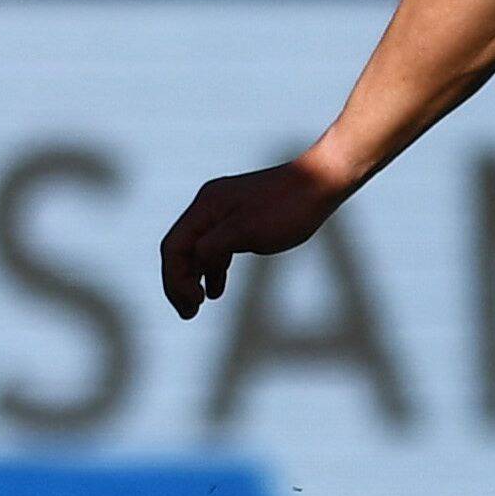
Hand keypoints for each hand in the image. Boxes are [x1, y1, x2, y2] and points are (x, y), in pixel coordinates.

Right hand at [160, 157, 345, 318]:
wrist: (321, 183)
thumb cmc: (288, 207)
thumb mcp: (247, 231)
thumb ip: (214, 247)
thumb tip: (194, 261)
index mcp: (206, 207)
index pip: (173, 246)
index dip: (175, 279)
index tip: (194, 303)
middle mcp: (209, 207)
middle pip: (181, 249)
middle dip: (180, 282)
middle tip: (189, 312)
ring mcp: (224, 213)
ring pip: (198, 250)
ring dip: (194, 278)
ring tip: (197, 306)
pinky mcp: (240, 219)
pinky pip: (216, 247)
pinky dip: (213, 269)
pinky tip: (216, 290)